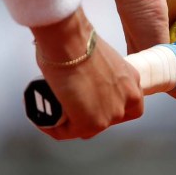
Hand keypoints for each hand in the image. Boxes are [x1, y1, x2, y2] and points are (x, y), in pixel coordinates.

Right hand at [31, 8, 143, 138]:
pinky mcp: (91, 124)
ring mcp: (111, 114)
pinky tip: (42, 121)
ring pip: (88, 127)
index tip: (94, 104)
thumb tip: (85, 78)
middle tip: (71, 107)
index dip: (110, 106)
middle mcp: (128, 99)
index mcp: (132, 80)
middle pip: (109, 118)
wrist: (70, 43)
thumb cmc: (79, 42)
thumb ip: (101, 74)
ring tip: (52, 113)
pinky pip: (67, 132)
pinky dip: (53, 128)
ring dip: (70, 123)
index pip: (129, 105)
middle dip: (89, 114)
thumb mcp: (102, 60)